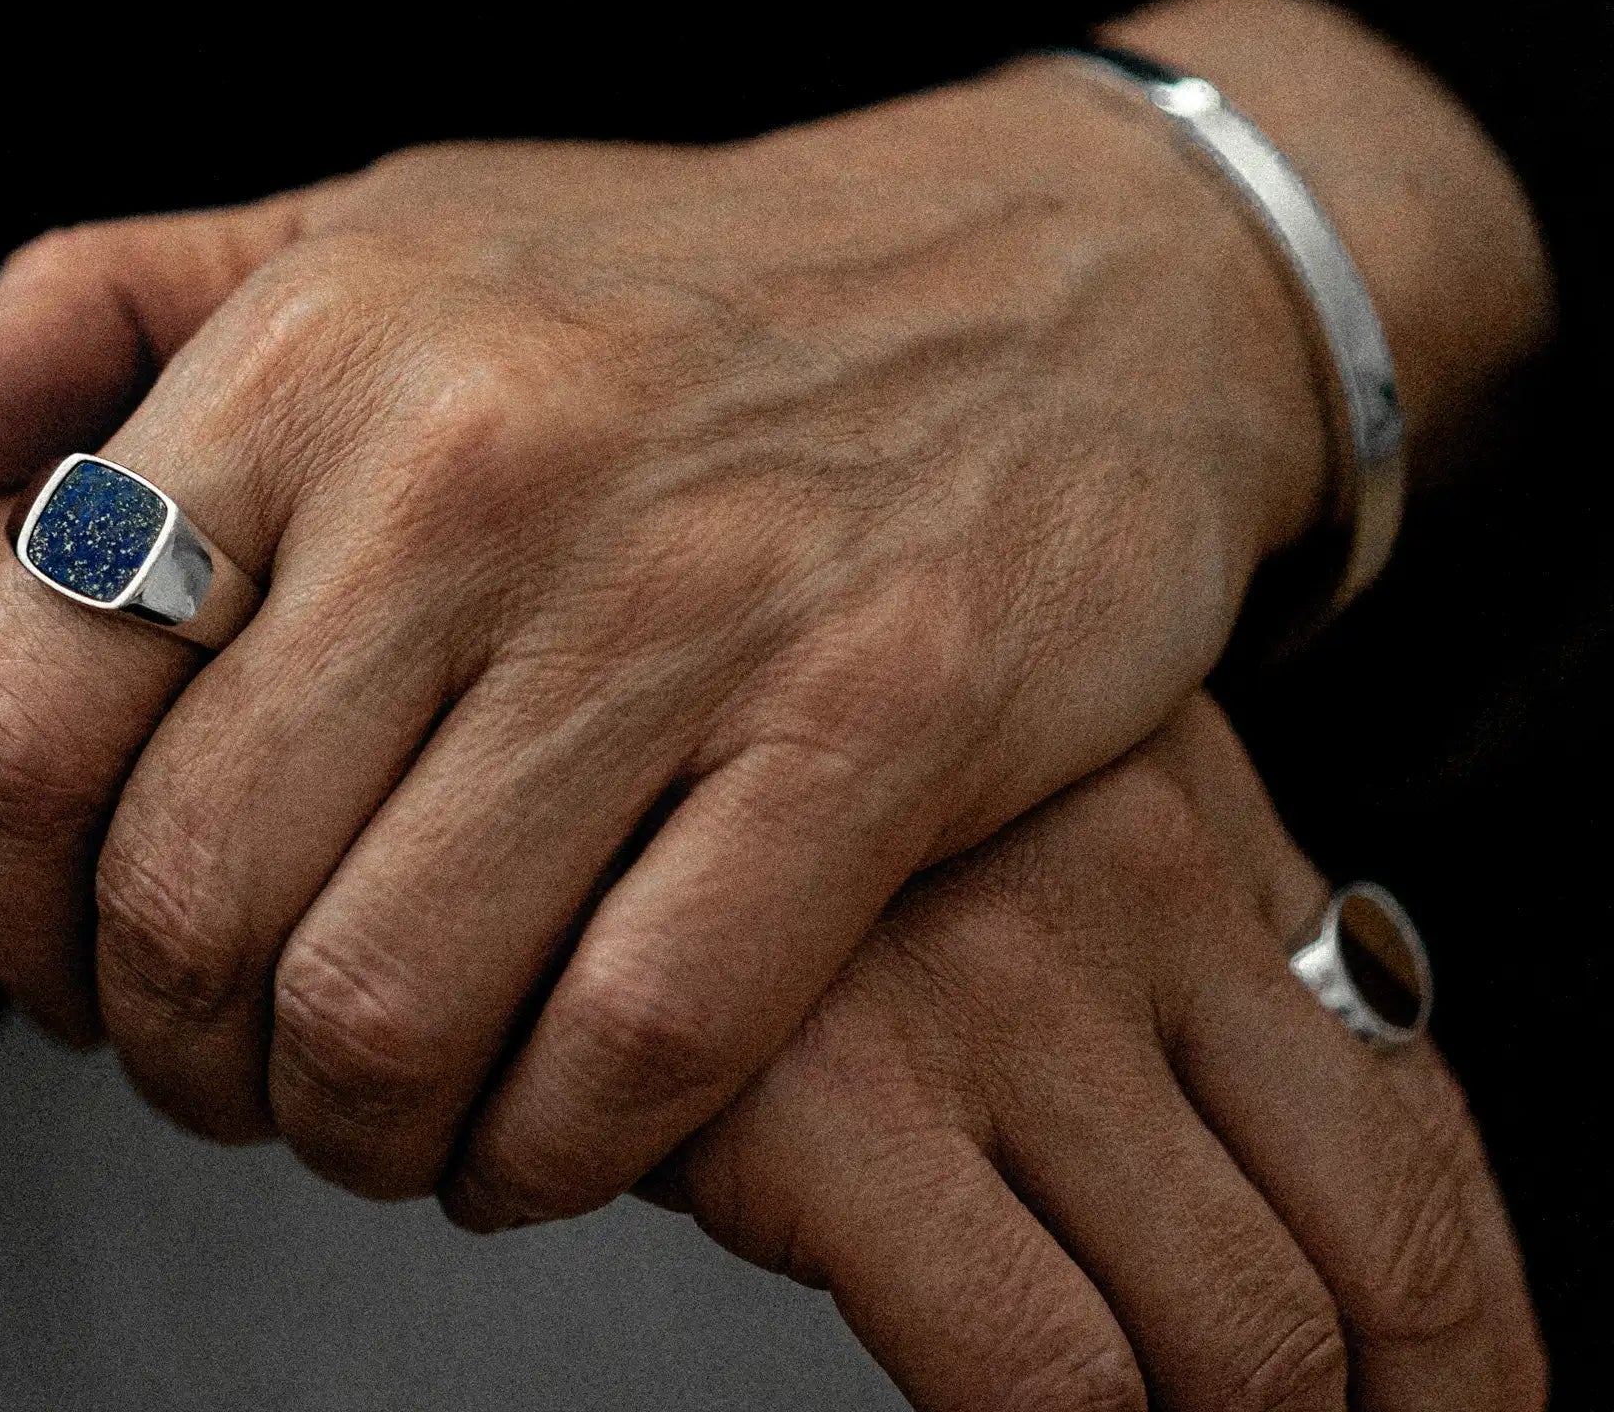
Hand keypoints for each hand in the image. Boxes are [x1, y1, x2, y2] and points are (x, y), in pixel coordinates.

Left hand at [0, 0, 1547, 1223]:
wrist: (1057, 278)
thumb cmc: (684, 281)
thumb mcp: (377, 221)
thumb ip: (102, 307)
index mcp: (323, 345)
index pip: (20, 703)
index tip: (65, 965)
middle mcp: (481, 464)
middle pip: (196, 899)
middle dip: (179, 1055)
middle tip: (240, 1061)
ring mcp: (689, 599)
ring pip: (397, 1005)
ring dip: (353, 1127)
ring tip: (382, 1101)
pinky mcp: (875, 724)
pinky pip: (636, 1043)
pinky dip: (550, 1149)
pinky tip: (540, 1128)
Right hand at [666, 699, 1544, 1411]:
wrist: (592, 722)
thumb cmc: (823, 816)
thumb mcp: (1042, 825)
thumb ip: (1207, 971)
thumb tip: (1389, 1265)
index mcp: (1195, 822)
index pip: (1415, 1141)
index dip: (1477, 1348)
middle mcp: (1121, 878)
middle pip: (1354, 1267)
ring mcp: (986, 980)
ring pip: (1232, 1348)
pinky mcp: (825, 1086)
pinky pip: (1043, 1378)